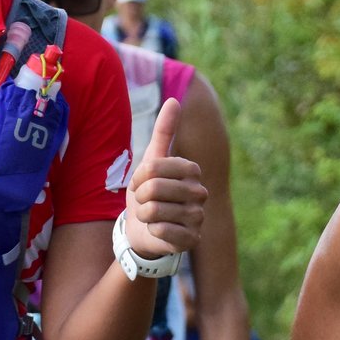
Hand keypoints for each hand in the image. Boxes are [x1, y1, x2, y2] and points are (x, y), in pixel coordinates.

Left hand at [123, 96, 205, 258]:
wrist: (144, 230)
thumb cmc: (148, 192)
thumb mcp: (151, 160)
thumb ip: (164, 131)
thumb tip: (174, 99)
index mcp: (191, 170)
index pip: (153, 167)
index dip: (139, 177)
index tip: (142, 183)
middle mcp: (200, 192)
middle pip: (153, 189)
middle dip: (140, 197)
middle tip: (146, 202)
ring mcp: (198, 217)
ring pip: (154, 211)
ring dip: (144, 215)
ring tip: (151, 216)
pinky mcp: (192, 240)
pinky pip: (161, 232)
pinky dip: (152, 231)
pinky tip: (158, 231)